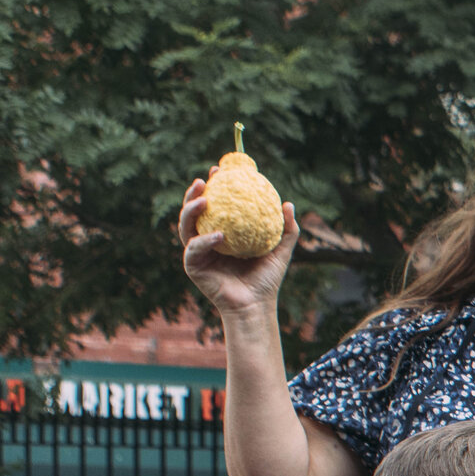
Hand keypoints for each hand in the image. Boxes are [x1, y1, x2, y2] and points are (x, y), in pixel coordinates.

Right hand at [180, 180, 297, 315]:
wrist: (257, 305)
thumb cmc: (266, 279)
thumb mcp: (280, 251)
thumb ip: (286, 229)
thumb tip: (288, 204)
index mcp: (223, 232)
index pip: (215, 205)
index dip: (215, 186)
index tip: (221, 170)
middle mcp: (206, 239)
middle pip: (193, 211)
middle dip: (194, 192)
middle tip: (205, 179)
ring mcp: (197, 252)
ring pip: (185, 225)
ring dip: (190, 210)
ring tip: (203, 199)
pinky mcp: (192, 266)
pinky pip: (195, 248)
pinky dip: (204, 240)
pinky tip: (219, 235)